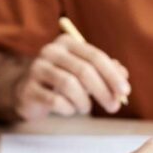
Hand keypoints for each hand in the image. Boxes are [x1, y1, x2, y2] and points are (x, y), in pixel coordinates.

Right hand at [15, 34, 130, 119]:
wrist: (26, 91)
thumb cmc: (61, 80)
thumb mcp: (83, 72)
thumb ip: (104, 70)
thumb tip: (123, 73)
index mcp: (66, 43)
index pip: (94, 56)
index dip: (112, 75)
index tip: (125, 92)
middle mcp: (50, 51)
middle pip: (83, 70)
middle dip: (103, 91)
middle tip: (114, 107)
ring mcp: (36, 69)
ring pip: (69, 85)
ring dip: (84, 101)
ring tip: (86, 108)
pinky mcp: (29, 89)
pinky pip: (55, 101)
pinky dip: (68, 109)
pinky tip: (69, 109)